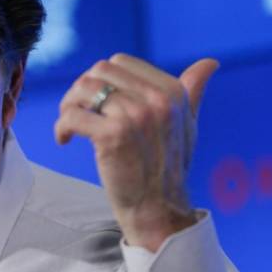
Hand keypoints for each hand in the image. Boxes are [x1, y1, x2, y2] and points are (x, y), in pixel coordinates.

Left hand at [54, 53, 218, 251]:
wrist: (158, 209)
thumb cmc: (168, 166)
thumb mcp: (187, 124)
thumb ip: (192, 91)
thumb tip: (210, 63)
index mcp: (172, 91)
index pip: (121, 62)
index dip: (101, 79)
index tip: (96, 102)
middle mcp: (157, 99)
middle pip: (98, 71)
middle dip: (81, 89)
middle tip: (77, 112)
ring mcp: (135, 116)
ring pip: (83, 89)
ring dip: (68, 105)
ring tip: (71, 126)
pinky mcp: (113, 135)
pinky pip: (72, 115)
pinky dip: (62, 127)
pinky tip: (65, 139)